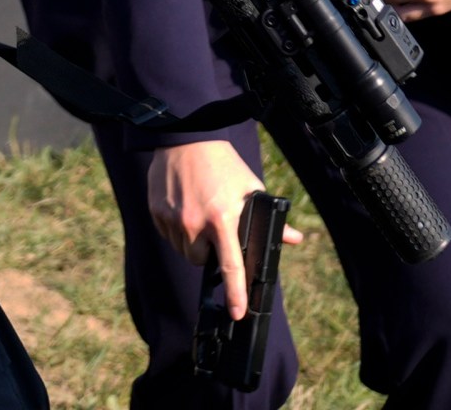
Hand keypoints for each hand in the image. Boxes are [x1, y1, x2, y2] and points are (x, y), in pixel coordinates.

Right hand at [146, 142, 303, 322]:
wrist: (185, 138)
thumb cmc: (223, 164)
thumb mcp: (251, 188)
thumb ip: (270, 219)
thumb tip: (293, 239)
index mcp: (222, 218)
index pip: (230, 266)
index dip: (235, 293)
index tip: (237, 313)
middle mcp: (194, 223)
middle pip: (201, 261)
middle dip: (210, 253)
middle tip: (216, 230)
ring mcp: (172, 219)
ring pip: (184, 250)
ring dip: (193, 242)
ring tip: (200, 214)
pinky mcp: (157, 213)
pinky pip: (169, 235)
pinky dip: (178, 230)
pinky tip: (185, 208)